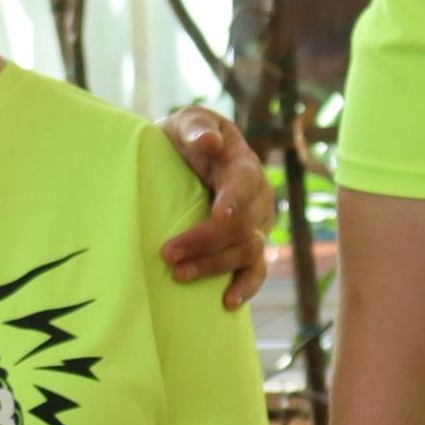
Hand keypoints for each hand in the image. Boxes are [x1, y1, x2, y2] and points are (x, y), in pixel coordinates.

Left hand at [157, 108, 276, 310]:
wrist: (190, 157)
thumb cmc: (187, 138)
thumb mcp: (188, 122)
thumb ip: (197, 128)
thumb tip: (209, 142)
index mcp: (243, 165)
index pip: (244, 184)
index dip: (234, 201)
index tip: (217, 216)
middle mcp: (258, 197)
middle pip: (241, 225)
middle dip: (205, 242)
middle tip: (167, 254)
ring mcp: (257, 225)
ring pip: (246, 251)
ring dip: (214, 266)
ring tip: (179, 275)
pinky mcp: (249, 246)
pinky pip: (256, 270)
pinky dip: (246, 287)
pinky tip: (228, 302)